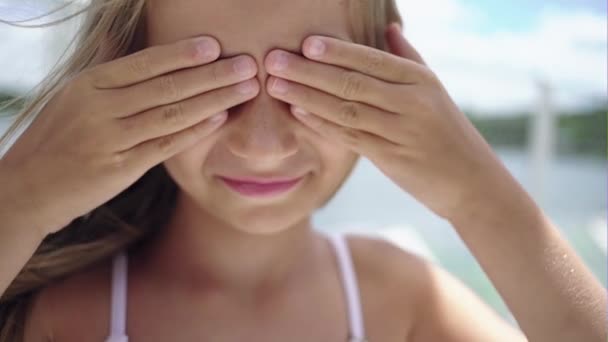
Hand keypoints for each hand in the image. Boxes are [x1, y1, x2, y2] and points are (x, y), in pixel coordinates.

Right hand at [1, 35, 259, 234]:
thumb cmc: (58, 138)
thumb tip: (126, 41)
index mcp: (90, 83)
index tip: (216, 45)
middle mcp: (99, 107)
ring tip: (245, 90)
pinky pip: (164, 145)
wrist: (28, 187)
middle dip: (213, 75)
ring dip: (214, 100)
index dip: (183, 54)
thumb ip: (110, 76)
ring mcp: (109, 138)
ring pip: (171, 114)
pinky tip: (219, 119)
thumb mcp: (75, 97)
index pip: (145, 63)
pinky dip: (194, 131)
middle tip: (248, 65)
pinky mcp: (118, 168)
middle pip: (167, 86)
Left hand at [264, 23, 509, 219]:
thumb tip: (390, 28)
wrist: (470, 180)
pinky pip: (350, 137)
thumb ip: (408, 59)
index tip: (305, 43)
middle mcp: (411, 102)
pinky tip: (298, 112)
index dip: (336, 51)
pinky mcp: (390, 158)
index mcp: (420, 80)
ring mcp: (400, 132)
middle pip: (351, 83)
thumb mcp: (434, 90)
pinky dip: (322, 124)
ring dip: (307, 96)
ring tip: (276, 85)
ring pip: (346, 109)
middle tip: (274, 61)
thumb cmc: (447, 131)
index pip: (371, 60)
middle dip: (308, 71)